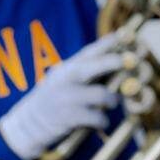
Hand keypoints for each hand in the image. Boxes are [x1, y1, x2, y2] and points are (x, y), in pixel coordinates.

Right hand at [0, 32, 122, 159]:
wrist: (26, 125)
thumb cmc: (52, 100)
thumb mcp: (63, 80)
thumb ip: (84, 72)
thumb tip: (115, 64)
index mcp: (67, 68)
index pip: (90, 51)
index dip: (108, 42)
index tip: (125, 34)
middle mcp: (66, 78)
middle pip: (97, 65)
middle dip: (117, 62)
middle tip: (133, 62)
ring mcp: (66, 97)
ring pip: (102, 95)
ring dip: (113, 100)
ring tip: (113, 102)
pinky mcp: (68, 117)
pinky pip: (96, 117)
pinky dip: (102, 120)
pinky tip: (101, 122)